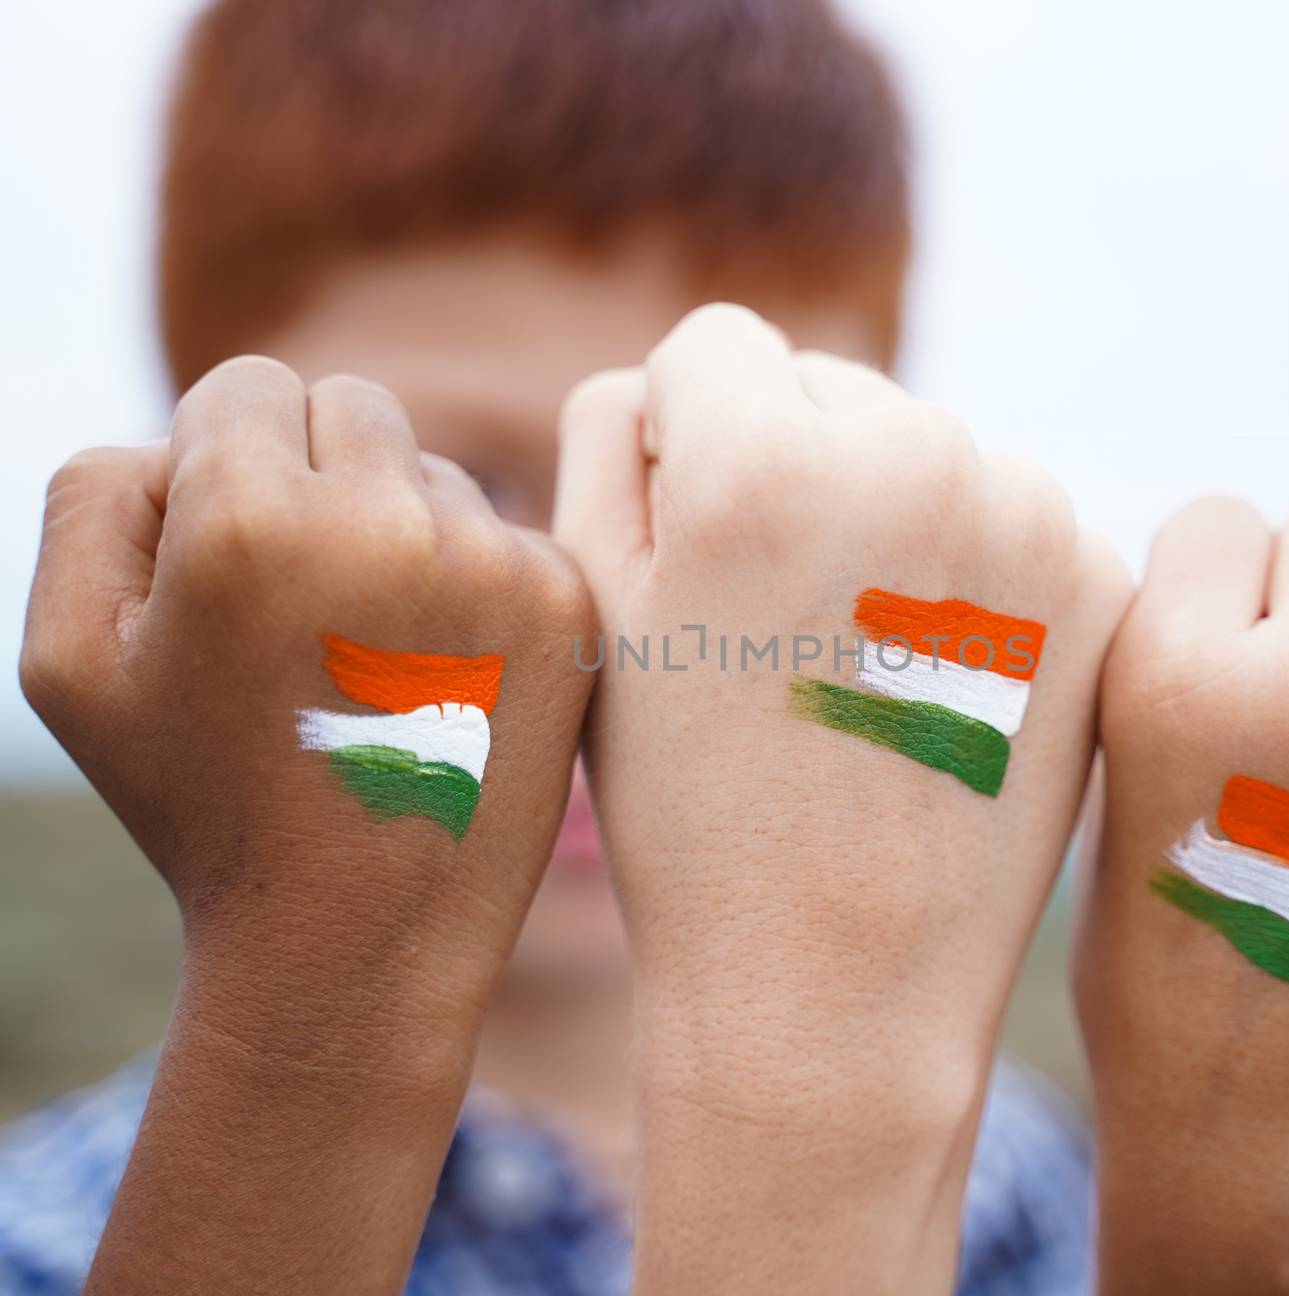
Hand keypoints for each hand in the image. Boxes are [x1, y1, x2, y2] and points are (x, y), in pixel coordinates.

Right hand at [21, 356, 593, 1294]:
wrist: (360, 937)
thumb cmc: (203, 803)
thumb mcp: (73, 659)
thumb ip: (96, 497)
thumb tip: (186, 435)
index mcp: (251, 517)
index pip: (247, 386)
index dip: (224, 462)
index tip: (236, 550)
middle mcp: (388, 521)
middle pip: (350, 406)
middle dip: (315, 476)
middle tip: (304, 599)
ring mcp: (493, 563)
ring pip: (433, 472)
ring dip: (398, 530)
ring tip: (371, 658)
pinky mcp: (567, 606)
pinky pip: (504, 533)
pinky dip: (472, 584)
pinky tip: (441, 676)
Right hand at [554, 305, 1131, 1291]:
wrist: (841, 981)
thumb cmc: (691, 809)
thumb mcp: (598, 618)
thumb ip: (607, 445)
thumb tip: (664, 381)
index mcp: (762, 455)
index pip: (713, 346)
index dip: (682, 438)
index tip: (693, 539)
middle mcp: (911, 453)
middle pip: (830, 389)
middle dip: (792, 467)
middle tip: (778, 617)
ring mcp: (1025, 515)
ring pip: (925, 450)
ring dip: (888, 517)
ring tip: (858, 661)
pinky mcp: (1096, 581)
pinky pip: (1009, 520)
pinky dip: (972, 573)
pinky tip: (933, 679)